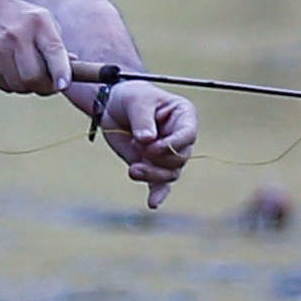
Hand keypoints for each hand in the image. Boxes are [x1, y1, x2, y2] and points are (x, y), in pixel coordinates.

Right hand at [0, 0, 72, 94]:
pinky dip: (14, 84)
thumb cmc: (17, 17)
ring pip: (20, 86)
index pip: (53, 50)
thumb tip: (74, 68)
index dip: (60, 71)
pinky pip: (6, 86)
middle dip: (46, 86)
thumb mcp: (44, 20)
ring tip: (29, 71)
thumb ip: (58, 46)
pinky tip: (13, 69)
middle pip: (34, 76)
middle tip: (50, 83)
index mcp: (38, 22)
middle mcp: (17, 35)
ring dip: (29, 86)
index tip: (64, 84)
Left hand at [95, 79, 196, 205]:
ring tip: (133, 169)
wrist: (112, 105)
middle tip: (138, 150)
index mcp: (183, 116)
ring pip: (170, 174)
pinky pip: (160, 185)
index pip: (188, 135)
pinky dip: (157, 194)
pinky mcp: (152, 166)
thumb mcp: (136, 101)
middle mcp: (179, 138)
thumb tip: (147, 141)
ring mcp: (166, 154)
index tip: (151, 147)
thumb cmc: (129, 96)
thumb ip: (142, 120)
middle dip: (159, 160)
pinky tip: (153, 204)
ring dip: (152, 175)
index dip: (172, 144)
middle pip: (179, 158)